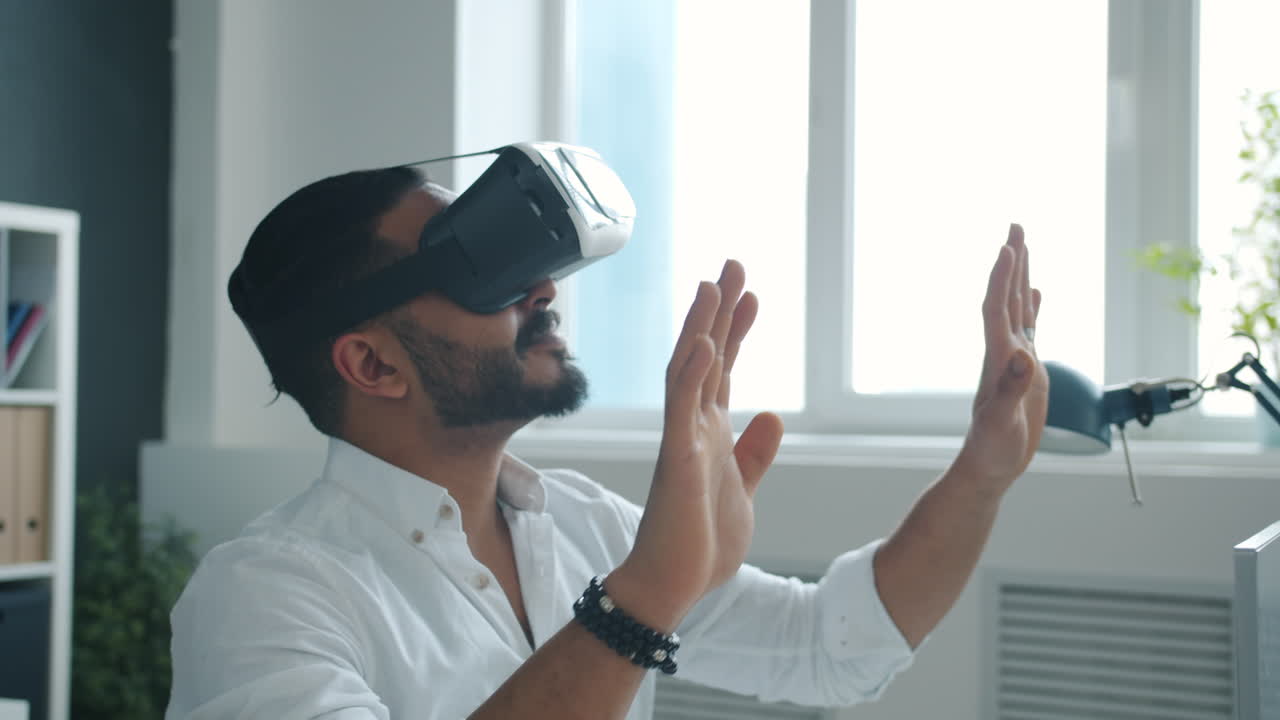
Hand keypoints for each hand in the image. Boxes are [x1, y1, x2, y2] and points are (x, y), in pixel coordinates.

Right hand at [612, 260, 784, 628]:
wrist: (672, 585)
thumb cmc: (700, 541)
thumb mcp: (743, 489)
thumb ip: (754, 453)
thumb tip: (770, 415)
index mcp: (710, 432)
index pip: (723, 368)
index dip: (737, 329)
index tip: (750, 293)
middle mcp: (694, 427)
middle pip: (706, 355)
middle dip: (720, 310)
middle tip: (733, 264)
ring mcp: (683, 439)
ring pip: (688, 371)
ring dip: (700, 328)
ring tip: (713, 285)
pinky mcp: (677, 461)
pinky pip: (682, 410)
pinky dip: (691, 375)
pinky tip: (702, 343)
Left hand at [956, 224, 1048, 493]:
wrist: (990, 465)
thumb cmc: (992, 449)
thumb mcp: (1001, 422)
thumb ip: (1010, 390)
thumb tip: (1022, 358)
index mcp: (997, 359)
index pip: (997, 309)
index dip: (1002, 279)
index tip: (1008, 247)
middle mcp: (1004, 351)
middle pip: (1006, 296)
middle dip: (1012, 261)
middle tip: (1016, 224)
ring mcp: (1015, 358)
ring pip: (1019, 306)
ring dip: (1022, 275)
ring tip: (1024, 243)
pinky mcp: (1027, 369)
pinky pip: (1031, 327)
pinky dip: (1034, 306)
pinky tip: (1038, 291)